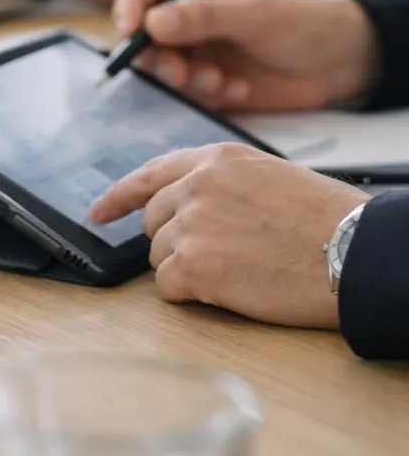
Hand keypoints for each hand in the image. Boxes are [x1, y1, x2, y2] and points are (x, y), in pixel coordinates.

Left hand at [89, 144, 368, 328]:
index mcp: (216, 160)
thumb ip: (222, 184)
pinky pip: (167, 288)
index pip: (148, 175)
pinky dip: (192, 295)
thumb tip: (188, 204)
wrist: (357, 254)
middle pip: (152, 222)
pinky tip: (230, 288)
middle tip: (219, 255)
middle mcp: (195, 186)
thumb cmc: (329, 222)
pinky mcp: (191, 265)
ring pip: (158, 257)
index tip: (98, 213)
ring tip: (239, 269)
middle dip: (175, 242)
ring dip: (189, 270)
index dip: (118, 197)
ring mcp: (189, 225)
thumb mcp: (270, 178)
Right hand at [111, 0, 379, 110]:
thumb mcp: (256, 14)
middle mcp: (189, 10)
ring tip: (219, 82)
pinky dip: (205, 93)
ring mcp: (197, 44)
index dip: (130, 5)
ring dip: (183, 78)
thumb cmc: (306, 19)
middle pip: (143, 30)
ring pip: (160, 63)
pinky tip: (238, 88)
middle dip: (156, 55)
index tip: (131, 32)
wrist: (345, 60)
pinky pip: (185, 88)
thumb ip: (203, 18)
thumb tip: (151, 22)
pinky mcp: (206, 75)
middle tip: (178, 74)